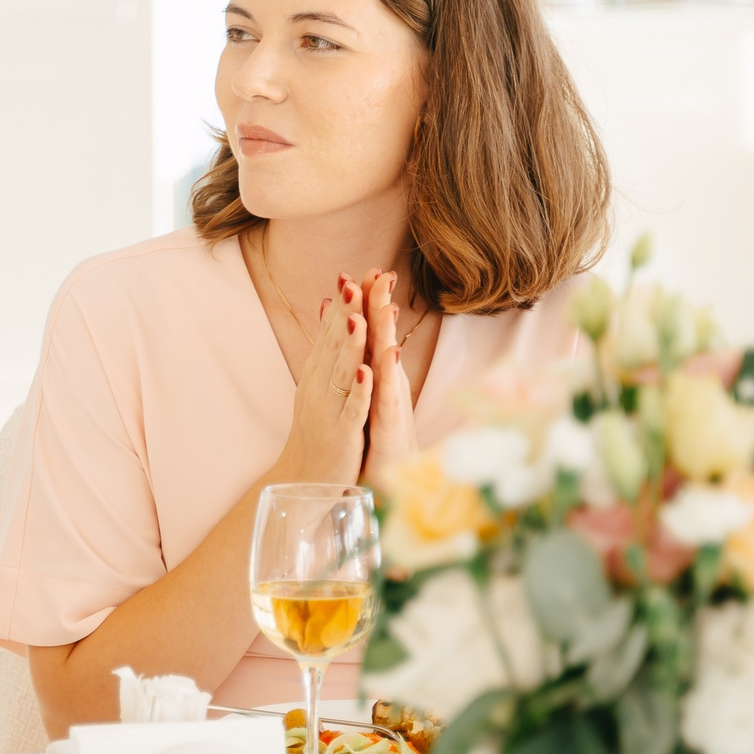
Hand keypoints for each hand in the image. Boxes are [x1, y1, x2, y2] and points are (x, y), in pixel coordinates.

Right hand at [272, 279, 369, 484]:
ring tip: (357, 316)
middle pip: (334, 344)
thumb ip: (328, 346)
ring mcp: (330, 409)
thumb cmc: (318, 429)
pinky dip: (358, 390)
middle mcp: (320, 386)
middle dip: (348, 312)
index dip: (344, 304)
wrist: (304, 479)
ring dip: (349, 344)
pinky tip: (367, 371)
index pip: (331, 332)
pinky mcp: (342, 434)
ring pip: (342, 371)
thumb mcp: (321, 383)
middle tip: (357, 280)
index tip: (356, 273)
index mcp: (318, 374)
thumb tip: (333, 306)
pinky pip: (351, 410)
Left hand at [363, 269, 418, 482]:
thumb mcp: (367, 396)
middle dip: (381, 306)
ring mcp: (390, 406)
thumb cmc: (376, 439)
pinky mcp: (388, 429)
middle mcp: (389, 386)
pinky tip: (383, 358)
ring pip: (388, 365)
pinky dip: (382, 379)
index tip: (367, 269)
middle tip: (381, 272)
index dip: (370, 302)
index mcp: (380, 376)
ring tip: (384, 305)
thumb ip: (366, 366)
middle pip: (384, 340)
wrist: (383, 484)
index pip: (374, 333)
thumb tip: (362, 335)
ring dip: (386, 335)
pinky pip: (385, 401)